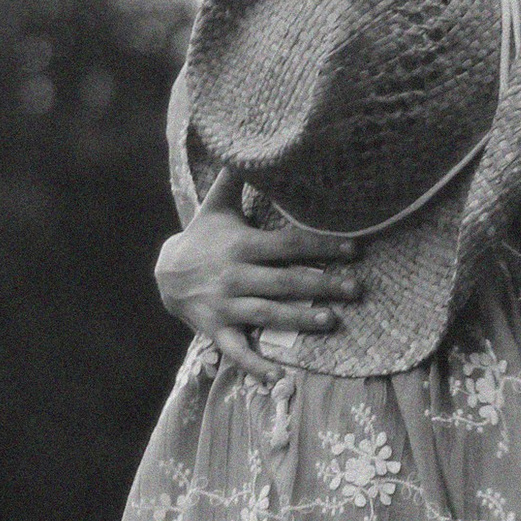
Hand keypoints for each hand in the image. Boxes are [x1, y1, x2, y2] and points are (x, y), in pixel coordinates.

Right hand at [155, 194, 363, 376]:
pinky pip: (238, 351)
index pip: (288, 245)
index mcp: (242, 246)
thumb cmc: (203, 237)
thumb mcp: (217, 205)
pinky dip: (257, 367)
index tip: (354, 250)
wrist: (164, 272)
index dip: (321, 247)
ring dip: (299, 319)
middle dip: (321, 285)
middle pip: (284, 281)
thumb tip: (250, 141)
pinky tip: (280, 379)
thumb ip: (238, 178)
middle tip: (356, 290)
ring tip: (330, 321)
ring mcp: (226, 306)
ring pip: (267, 314)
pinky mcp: (217, 330)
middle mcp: (235, 277)